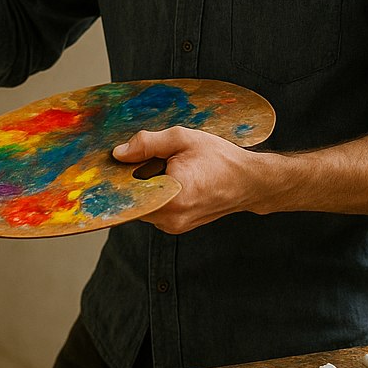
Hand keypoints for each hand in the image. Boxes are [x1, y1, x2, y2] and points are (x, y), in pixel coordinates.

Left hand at [112, 127, 273, 233]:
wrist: (249, 182)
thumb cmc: (220, 159)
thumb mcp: (183, 139)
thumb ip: (148, 143)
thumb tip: (119, 153)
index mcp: (171, 197)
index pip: (126, 192)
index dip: (119, 176)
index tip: (118, 163)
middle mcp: (170, 218)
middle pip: (132, 199)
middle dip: (134, 179)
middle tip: (149, 160)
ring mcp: (173, 226)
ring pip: (142, 205)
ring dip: (146, 188)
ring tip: (167, 170)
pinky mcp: (176, 227)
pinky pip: (154, 210)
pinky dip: (156, 195)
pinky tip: (172, 180)